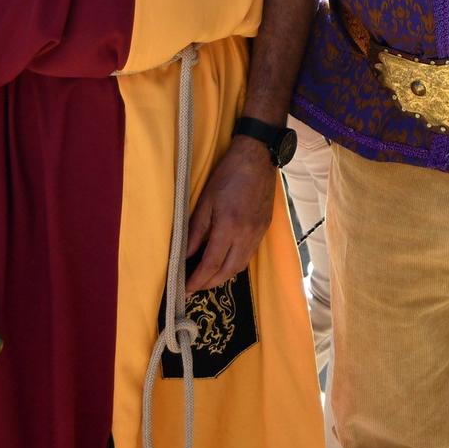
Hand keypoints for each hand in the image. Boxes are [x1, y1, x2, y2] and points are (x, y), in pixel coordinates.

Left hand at [181, 137, 276, 293]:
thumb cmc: (228, 175)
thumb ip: (195, 230)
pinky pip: (248, 255)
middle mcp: (246, 235)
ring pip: (240, 266)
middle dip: (209, 283)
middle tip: (194, 287)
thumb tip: (184, 254)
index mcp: (229, 226)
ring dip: (222, 276)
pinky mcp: (264, 230)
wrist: (258, 158)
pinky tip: (224, 261)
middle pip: (228, 271)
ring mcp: (258, 234)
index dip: (198, 279)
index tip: (185, 288)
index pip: (211, 264)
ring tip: (206, 277)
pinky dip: (235, 264)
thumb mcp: (206, 200)